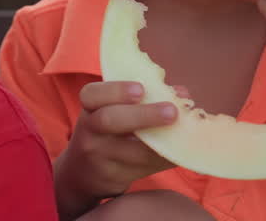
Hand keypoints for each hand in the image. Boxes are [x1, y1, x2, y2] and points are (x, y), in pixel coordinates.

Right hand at [55, 81, 176, 208]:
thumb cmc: (105, 133)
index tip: (141, 89)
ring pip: (132, 152)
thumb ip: (141, 99)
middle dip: (143, 115)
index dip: (116, 90)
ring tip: (183, 134)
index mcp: (89, 108)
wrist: (82, 173)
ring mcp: (100, 157)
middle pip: (110, 120)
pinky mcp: (113, 177)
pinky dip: (165, 159)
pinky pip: (144, 169)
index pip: (92, 94)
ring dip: (162, 143)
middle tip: (172, 111)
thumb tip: (181, 94)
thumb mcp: (109, 111)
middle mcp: (90, 131)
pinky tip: (179, 152)